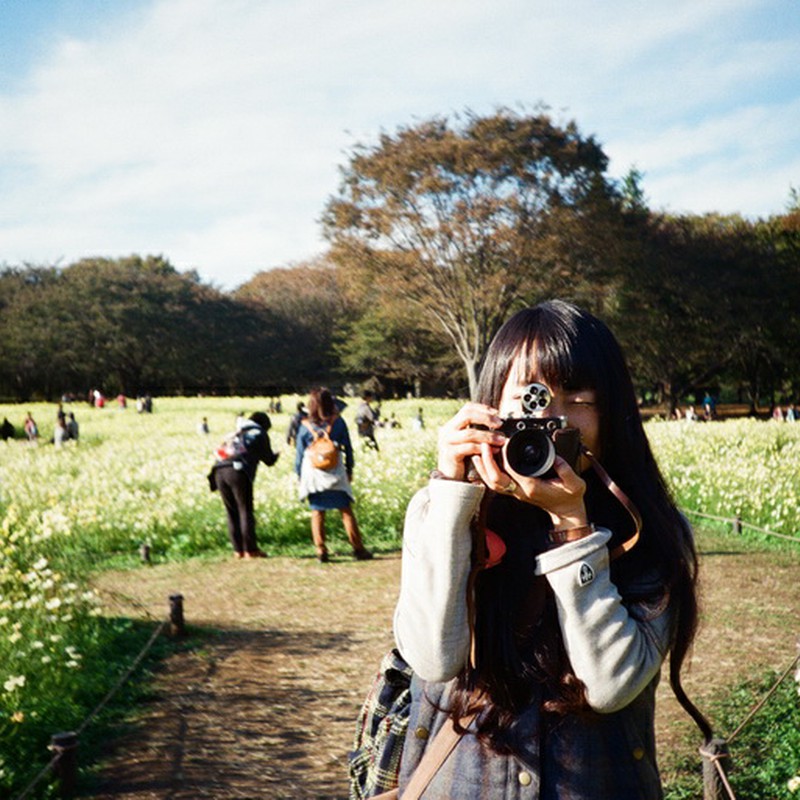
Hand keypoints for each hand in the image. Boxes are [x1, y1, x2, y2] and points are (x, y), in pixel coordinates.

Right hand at [436, 402, 505, 480]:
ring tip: (501, 440)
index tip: (497, 413)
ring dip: (488, 436)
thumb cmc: (463, 459)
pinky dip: (482, 448)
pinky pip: (468, 447)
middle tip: (500, 424)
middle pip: (467, 415)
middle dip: (486, 418)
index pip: (467, 408)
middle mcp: (447, 430)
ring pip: (470, 433)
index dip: (483, 408)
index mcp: (452, 424)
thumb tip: (497, 421)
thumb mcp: (468, 441)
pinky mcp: (450, 453)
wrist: (450, 478)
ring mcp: (447, 441)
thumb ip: (477, 431)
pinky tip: (494, 451)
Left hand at [471, 444, 588, 528]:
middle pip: (495, 479)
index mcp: (532, 487)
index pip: (512, 471)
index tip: (504, 442)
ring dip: (483, 467)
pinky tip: (483, 462)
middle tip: (484, 444)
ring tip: (478, 451)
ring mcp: (516, 492)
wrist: (566, 511)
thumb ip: (566, 470)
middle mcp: (520, 490)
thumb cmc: (569, 497)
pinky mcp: (514, 491)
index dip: (505, 456)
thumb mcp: (574, 483)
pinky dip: (486, 472)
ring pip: (491, 482)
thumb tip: (556, 457)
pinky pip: (495, 483)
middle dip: (487, 461)